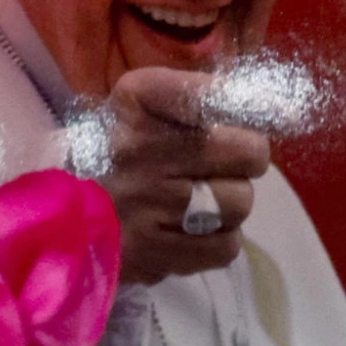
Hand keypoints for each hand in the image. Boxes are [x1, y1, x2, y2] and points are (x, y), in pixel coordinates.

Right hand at [105, 67, 268, 285]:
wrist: (60, 212)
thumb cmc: (118, 149)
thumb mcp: (148, 104)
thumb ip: (209, 94)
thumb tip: (285, 109)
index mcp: (138, 98)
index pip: (218, 94)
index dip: (258, 106)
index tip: (284, 115)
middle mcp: (141, 146)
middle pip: (250, 153)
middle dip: (245, 159)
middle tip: (224, 163)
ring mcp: (146, 203)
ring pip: (240, 202)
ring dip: (230, 204)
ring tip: (201, 200)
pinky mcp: (151, 252)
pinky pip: (226, 246)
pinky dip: (218, 240)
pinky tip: (192, 230)